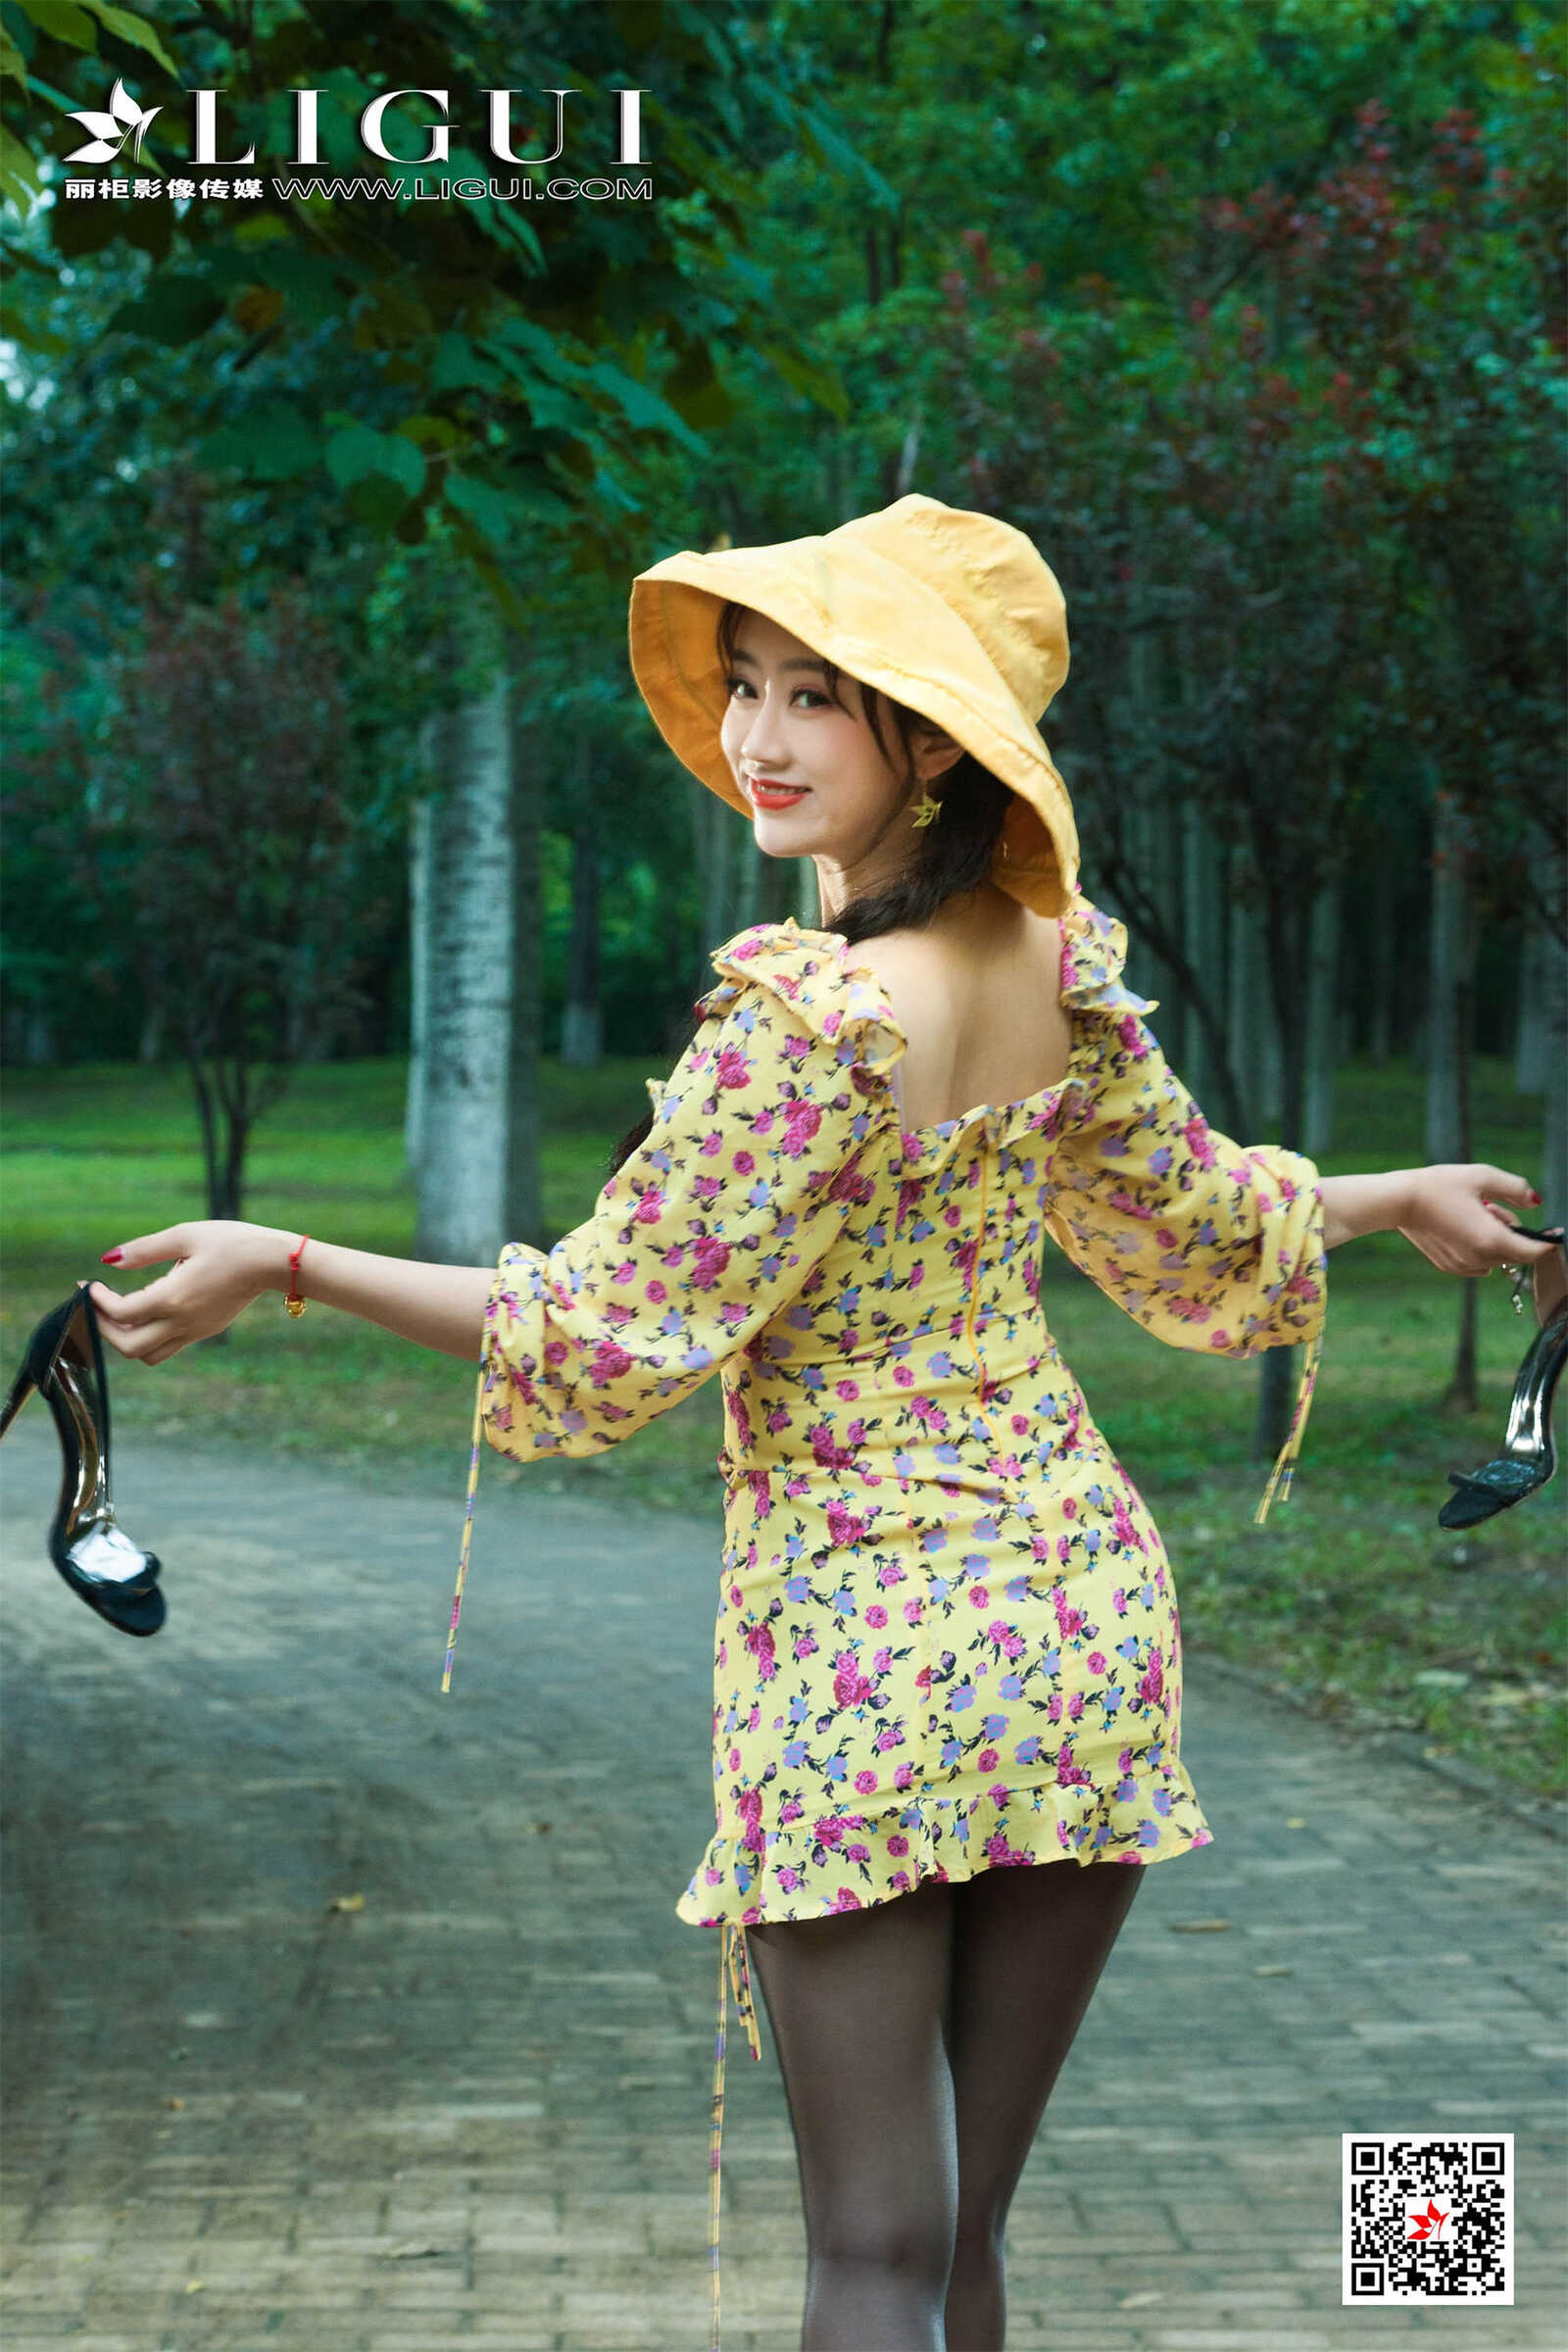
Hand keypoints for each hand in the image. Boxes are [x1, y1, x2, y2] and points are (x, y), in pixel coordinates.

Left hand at [88, 1221, 287, 1365]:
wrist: (272, 1262)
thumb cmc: (230, 1242)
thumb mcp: (185, 1235)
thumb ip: (144, 1249)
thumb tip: (108, 1260)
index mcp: (174, 1297)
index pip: (121, 1313)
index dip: (98, 1301)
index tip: (91, 1285)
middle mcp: (182, 1321)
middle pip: (129, 1347)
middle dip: (104, 1329)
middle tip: (98, 1306)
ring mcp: (195, 1331)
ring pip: (148, 1356)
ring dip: (126, 1339)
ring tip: (120, 1313)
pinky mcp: (204, 1331)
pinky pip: (167, 1347)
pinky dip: (148, 1336)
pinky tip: (148, 1310)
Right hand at [1397, 1166, 1560, 1280]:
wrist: (1398, 1202)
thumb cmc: (1439, 1185)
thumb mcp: (1481, 1176)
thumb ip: (1515, 1188)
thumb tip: (1536, 1201)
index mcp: (1491, 1239)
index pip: (1534, 1251)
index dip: (1548, 1242)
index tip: (1554, 1233)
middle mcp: (1479, 1259)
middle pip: (1515, 1253)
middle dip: (1512, 1231)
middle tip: (1491, 1206)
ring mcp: (1463, 1266)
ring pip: (1497, 1258)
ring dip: (1496, 1240)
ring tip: (1473, 1215)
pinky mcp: (1449, 1267)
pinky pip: (1479, 1263)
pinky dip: (1480, 1249)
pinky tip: (1461, 1227)